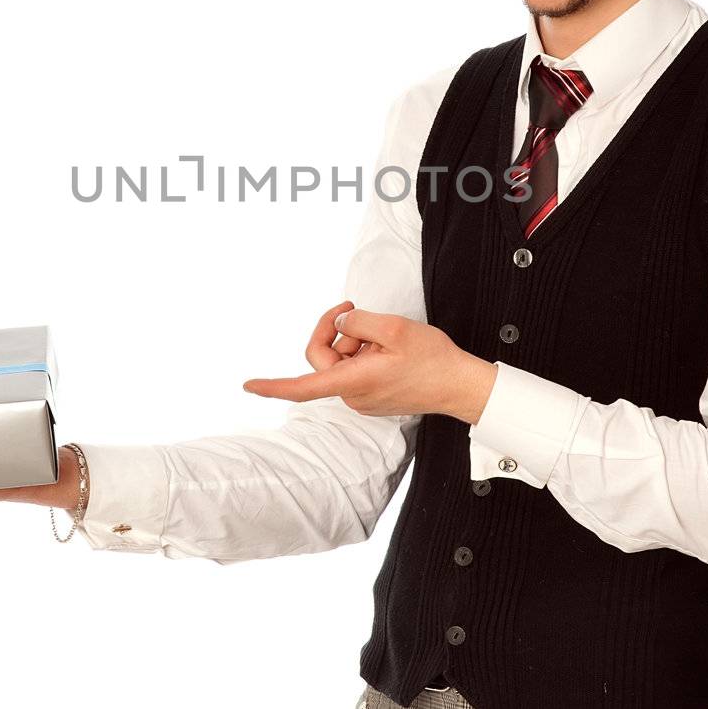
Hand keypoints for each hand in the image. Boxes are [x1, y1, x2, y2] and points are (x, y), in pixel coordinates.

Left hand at [242, 300, 497, 423]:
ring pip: (340, 360)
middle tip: (355, 310)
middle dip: (337, 331)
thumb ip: (358, 323)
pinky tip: (390, 348)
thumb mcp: (394, 328)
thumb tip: (340, 325)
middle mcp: (352, 395)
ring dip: (356, 341)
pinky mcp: (371, 395)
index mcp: (353, 382)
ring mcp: (362, 398)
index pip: (302, 387)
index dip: (272, 386)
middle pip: (323, 357)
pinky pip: (355, 368)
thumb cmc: (432, 360)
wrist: (460, 385)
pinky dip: (365, 352)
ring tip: (385, 336)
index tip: (247, 386)